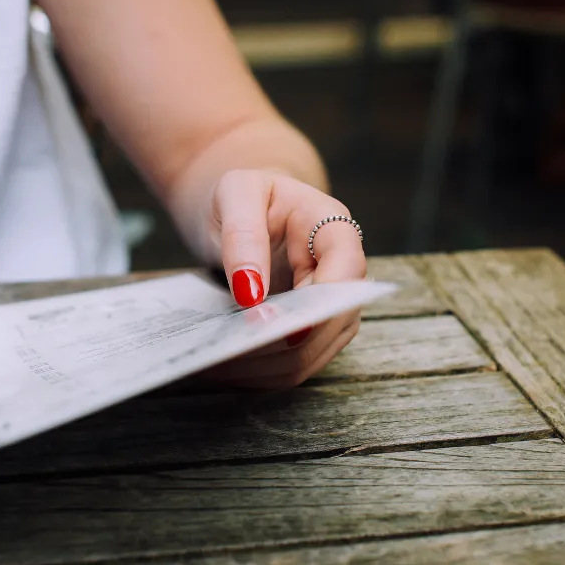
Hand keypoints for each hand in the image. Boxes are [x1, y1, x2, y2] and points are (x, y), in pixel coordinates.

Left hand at [196, 169, 366, 388]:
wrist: (242, 208)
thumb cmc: (242, 195)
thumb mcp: (235, 194)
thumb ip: (244, 238)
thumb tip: (252, 296)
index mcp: (333, 226)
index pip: (345, 270)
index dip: (322, 305)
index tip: (284, 331)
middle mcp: (343, 270)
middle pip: (335, 321)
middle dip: (286, 345)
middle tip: (232, 353)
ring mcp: (332, 304)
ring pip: (316, 352)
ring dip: (270, 365)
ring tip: (218, 364)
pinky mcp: (312, 328)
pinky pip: (297, 361)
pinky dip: (263, 370)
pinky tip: (226, 366)